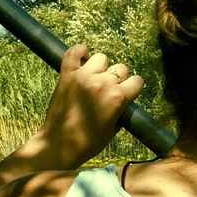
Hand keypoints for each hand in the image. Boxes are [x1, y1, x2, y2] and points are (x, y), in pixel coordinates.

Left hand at [28, 45, 143, 168]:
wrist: (59, 145)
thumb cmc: (88, 142)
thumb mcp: (114, 129)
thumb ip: (121, 109)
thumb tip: (124, 98)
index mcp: (118, 97)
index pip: (137, 81)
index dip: (133, 87)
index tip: (128, 92)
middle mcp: (103, 83)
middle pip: (120, 68)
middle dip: (118, 78)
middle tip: (108, 89)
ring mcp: (84, 77)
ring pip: (100, 58)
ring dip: (100, 67)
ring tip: (94, 77)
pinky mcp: (67, 75)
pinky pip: (73, 53)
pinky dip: (78, 51)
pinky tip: (82, 55)